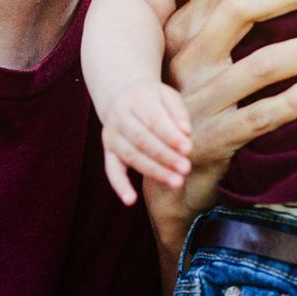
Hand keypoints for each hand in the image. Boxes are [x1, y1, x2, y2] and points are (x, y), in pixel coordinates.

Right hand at [100, 81, 191, 206]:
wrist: (122, 96)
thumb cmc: (152, 99)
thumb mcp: (166, 95)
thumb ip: (178, 111)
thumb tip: (186, 131)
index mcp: (137, 100)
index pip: (154, 120)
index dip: (170, 136)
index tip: (188, 149)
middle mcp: (120, 117)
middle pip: (142, 140)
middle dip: (165, 156)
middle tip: (186, 168)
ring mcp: (112, 136)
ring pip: (131, 156)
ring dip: (153, 171)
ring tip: (176, 182)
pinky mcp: (108, 152)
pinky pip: (111, 170)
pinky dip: (119, 186)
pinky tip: (130, 200)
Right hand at [144, 0, 296, 252]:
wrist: (162, 179)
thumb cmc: (194, 102)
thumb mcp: (201, 53)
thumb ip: (233, 16)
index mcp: (186, 25)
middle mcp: (188, 55)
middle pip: (244, 6)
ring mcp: (198, 98)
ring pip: (264, 62)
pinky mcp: (213, 138)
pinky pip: (264, 115)